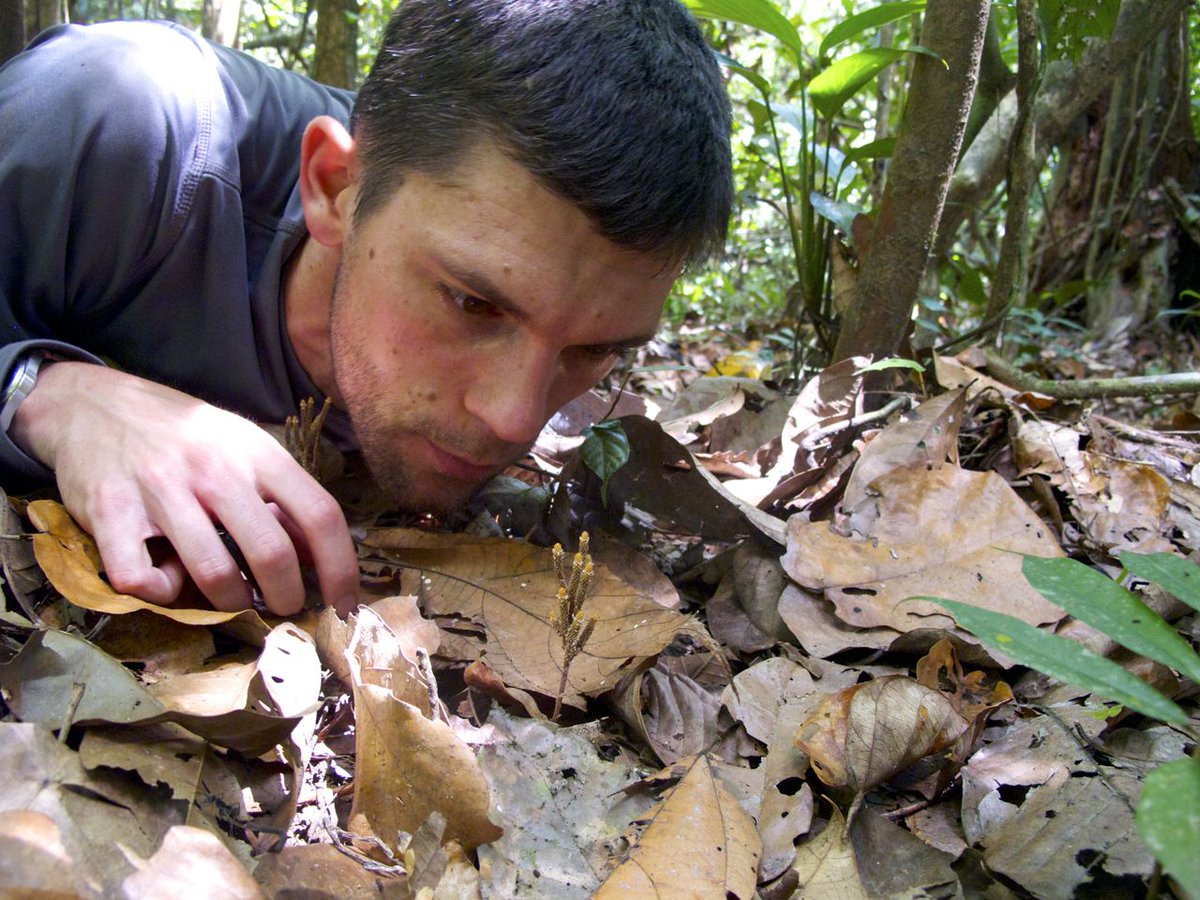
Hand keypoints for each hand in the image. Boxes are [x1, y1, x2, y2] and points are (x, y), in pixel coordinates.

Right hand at [12, 362, 358, 616]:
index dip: (341, 568)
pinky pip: (142, 578)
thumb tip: (322, 557)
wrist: (93, 404)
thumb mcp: (243, 449)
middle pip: (272, 553)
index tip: (345, 602)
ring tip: (234, 598)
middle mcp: (214, 469)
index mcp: (258, 453)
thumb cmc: (185, 436)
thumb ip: (280, 498)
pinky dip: (160, 593)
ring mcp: (160, 488)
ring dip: (232, 601)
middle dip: (288, 597)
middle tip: (284, 607)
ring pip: (214, 573)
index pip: (320, 514)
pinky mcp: (108, 510)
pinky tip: (167, 579)